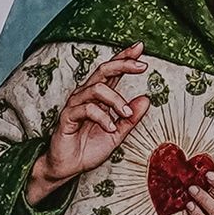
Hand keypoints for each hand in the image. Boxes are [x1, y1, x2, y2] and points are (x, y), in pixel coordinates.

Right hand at [27, 44, 151, 205]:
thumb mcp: (116, 135)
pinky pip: (86, 109)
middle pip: (103, 70)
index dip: (125, 57)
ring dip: (116, 100)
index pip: (112, 71)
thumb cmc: (88, 149)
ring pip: (97, 89)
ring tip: (125, 114)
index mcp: (99, 97)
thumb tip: (146, 100)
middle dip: (123, 64)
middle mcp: (86, 95)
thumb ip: (130, 119)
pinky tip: (110, 128)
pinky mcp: (67, 117)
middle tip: (141, 66)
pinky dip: (102, 117)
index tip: (140, 47)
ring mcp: (75, 105)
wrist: (67, 168)